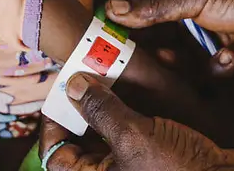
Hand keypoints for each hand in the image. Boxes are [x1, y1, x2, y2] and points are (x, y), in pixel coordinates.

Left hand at [40, 74, 233, 170]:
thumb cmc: (180, 168)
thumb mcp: (134, 136)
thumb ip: (100, 110)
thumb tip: (73, 86)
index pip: (57, 157)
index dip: (52, 126)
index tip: (61, 95)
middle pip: (81, 139)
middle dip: (83, 106)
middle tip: (86, 75)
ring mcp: (133, 163)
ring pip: (107, 129)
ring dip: (109, 101)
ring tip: (109, 72)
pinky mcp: (154, 151)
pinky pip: (133, 125)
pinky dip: (132, 104)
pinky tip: (137, 81)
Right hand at [106, 0, 233, 84]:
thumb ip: (153, 5)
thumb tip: (112, 8)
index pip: (145, 9)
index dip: (128, 21)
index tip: (111, 30)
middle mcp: (194, 24)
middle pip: (158, 43)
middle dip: (154, 50)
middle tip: (146, 53)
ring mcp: (209, 49)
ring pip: (179, 67)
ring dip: (189, 61)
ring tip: (199, 51)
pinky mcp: (226, 73)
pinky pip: (207, 81)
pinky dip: (218, 69)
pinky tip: (233, 57)